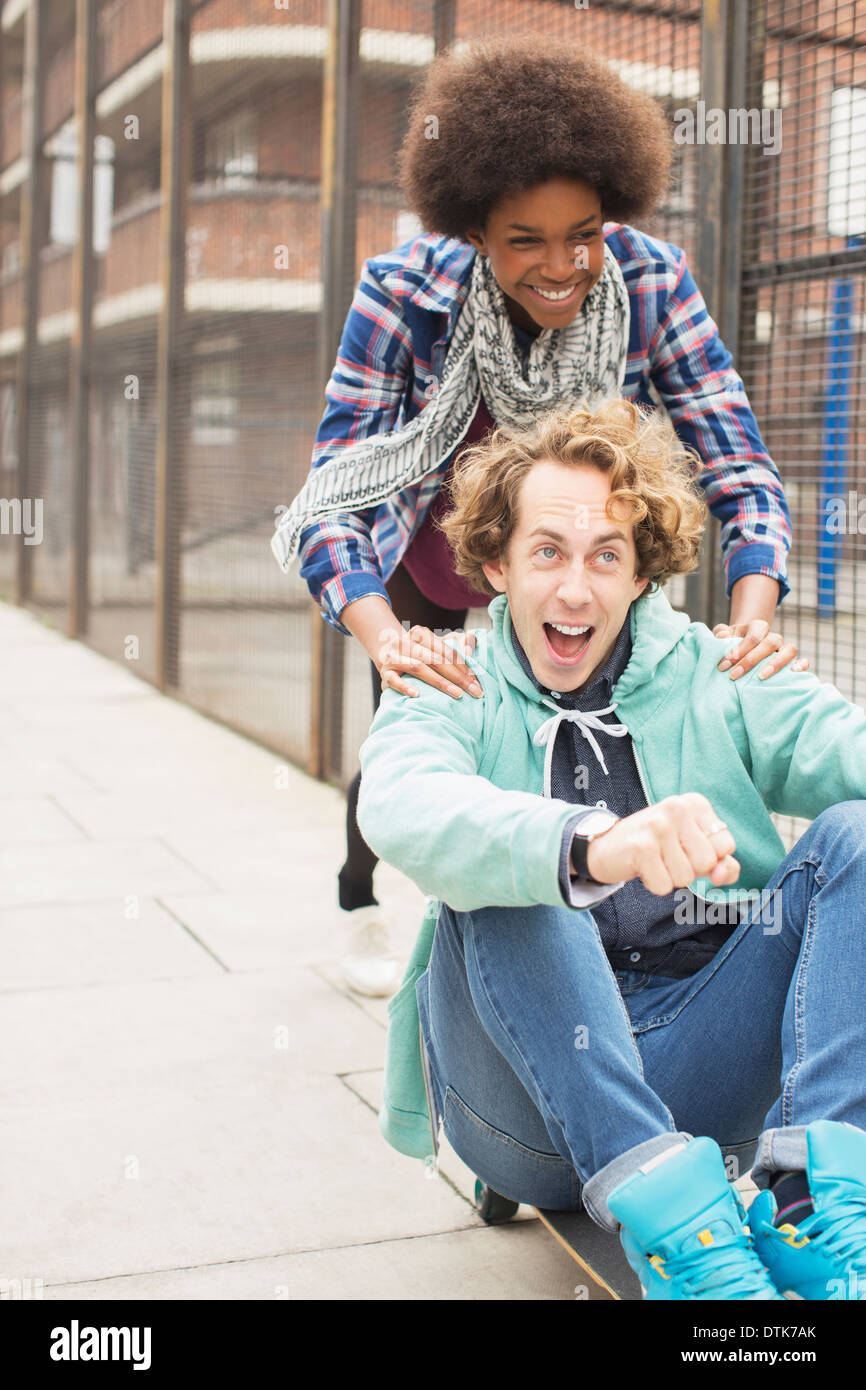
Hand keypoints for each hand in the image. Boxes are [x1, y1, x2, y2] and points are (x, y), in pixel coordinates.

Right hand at [377, 623, 482, 699]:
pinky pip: (393, 680)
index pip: (445, 649)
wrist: (385, 652)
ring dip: (439, 682)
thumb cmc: (419, 652)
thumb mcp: (436, 644)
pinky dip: (404, 686)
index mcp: (420, 633)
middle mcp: (406, 643)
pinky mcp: (384, 672)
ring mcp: (393, 657)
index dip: (463, 664)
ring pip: (418, 667)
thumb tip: (470, 650)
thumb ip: (458, 643)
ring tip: (457, 694)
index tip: (477, 680)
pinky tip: (417, 694)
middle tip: (474, 691)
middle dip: (457, 676)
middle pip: (435, 659)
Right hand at [584, 793, 739, 894]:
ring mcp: (659, 826)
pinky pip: (664, 886)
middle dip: (689, 869)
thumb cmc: (655, 848)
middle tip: (666, 856)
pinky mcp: (642, 847)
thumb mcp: (692, 848)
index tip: (686, 849)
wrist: (605, 847)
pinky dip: (653, 884)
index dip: (710, 859)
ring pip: (686, 877)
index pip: (726, 845)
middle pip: (707, 863)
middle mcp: (678, 808)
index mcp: (695, 803)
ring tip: (654, 861)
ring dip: (669, 878)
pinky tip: (642, 868)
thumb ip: (721, 862)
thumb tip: (722, 874)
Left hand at [713, 618, 809, 680]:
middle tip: (734, 675)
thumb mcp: (725, 636)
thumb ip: (721, 633)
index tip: (724, 664)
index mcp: (757, 627)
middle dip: (751, 660)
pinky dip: (801, 665)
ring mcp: (784, 648)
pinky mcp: (792, 661)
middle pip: (770, 643)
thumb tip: (721, 635)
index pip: (753, 635)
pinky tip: (793, 673)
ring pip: (790, 650)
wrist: (745, 650)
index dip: (739, 650)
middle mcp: (773, 636)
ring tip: (761, 677)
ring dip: (776, 663)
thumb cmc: (732, 644)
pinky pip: (803, 660)